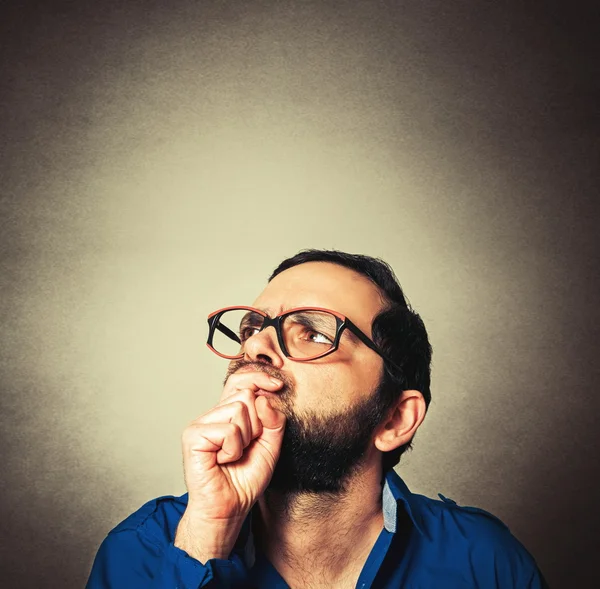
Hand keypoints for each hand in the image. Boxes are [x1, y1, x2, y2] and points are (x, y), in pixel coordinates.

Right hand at [174, 371, 285, 561]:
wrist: (229, 508)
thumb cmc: (245, 479)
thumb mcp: (270, 446)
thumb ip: (273, 421)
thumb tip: (264, 397)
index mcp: (229, 413)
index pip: (242, 380)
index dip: (260, 377)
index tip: (278, 385)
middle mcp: (214, 413)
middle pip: (246, 394)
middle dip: (257, 423)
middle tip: (247, 446)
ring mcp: (201, 423)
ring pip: (239, 409)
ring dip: (245, 438)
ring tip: (233, 455)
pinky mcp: (193, 435)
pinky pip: (229, 430)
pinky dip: (233, 449)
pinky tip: (222, 461)